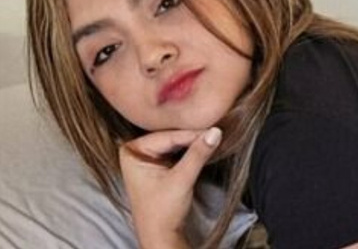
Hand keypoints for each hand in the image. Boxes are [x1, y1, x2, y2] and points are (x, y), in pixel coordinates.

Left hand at [119, 127, 221, 247]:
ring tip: (211, 137)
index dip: (191, 134)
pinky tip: (203, 146)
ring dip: (192, 143)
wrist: (161, 238)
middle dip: (192, 137)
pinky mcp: (156, 164)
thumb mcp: (181, 180)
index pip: (166, 137)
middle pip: (169, 138)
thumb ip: (197, 154)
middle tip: (214, 132)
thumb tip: (215, 132)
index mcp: (131, 151)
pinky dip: (189, 150)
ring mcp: (145, 157)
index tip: (213, 129)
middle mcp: (135, 150)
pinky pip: (174, 151)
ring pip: (173, 143)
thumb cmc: (162, 213)